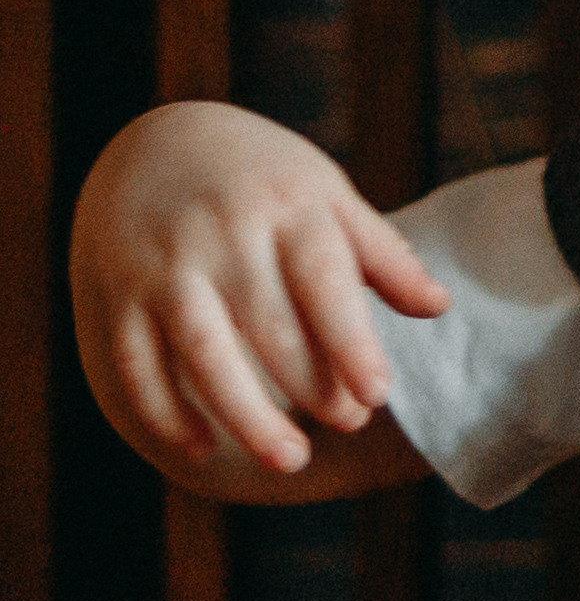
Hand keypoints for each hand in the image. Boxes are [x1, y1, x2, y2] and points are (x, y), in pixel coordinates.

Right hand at [71, 101, 448, 478]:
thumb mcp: (326, 195)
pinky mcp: (121, 295)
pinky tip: (204, 448)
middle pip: (269, 325)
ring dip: (246, 415)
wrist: (153, 140)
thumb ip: (380, 253)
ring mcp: (166, 267)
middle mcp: (223, 235)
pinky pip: (138, 364)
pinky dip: (167, 412)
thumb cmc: (263, 180)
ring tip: (290, 460)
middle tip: (351, 423)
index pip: (323, 282)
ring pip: (204, 352)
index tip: (378, 394)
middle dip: (312, 385)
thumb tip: (438, 307)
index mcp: (286, 207)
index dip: (351, 343)